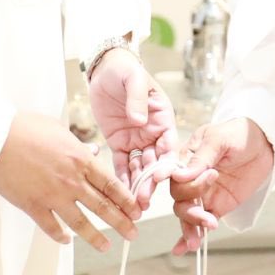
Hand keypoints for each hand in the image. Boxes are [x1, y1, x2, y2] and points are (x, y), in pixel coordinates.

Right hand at [0, 113, 140, 251]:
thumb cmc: (24, 127)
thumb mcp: (58, 129)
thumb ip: (78, 144)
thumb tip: (93, 152)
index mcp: (80, 159)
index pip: (111, 185)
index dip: (126, 200)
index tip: (136, 210)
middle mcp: (71, 180)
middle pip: (103, 206)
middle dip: (121, 222)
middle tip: (132, 234)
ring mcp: (53, 195)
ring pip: (81, 222)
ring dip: (95, 237)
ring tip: (106, 247)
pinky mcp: (33, 205)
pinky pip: (50, 226)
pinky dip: (59, 236)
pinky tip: (66, 241)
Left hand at [87, 48, 177, 207]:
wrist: (105, 69)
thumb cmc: (125, 70)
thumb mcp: (134, 79)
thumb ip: (137, 99)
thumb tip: (139, 121)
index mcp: (163, 118)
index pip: (170, 145)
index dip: (168, 162)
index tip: (162, 176)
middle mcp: (153, 133)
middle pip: (156, 162)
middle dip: (151, 181)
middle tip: (145, 198)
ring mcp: (137, 140)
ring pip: (141, 167)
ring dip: (139, 185)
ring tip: (134, 205)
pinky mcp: (120, 143)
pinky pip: (122, 164)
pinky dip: (122, 179)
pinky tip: (120, 195)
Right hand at [167, 118, 274, 254]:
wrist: (263, 143)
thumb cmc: (238, 134)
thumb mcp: (219, 139)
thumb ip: (201, 157)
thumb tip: (180, 175)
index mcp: (185, 158)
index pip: (172, 176)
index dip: (173, 183)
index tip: (181, 185)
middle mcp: (190, 178)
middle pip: (179, 198)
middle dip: (191, 206)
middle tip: (208, 199)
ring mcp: (203, 194)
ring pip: (187, 214)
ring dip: (191, 225)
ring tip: (202, 232)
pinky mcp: (216, 206)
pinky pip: (201, 223)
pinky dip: (191, 236)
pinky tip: (184, 249)